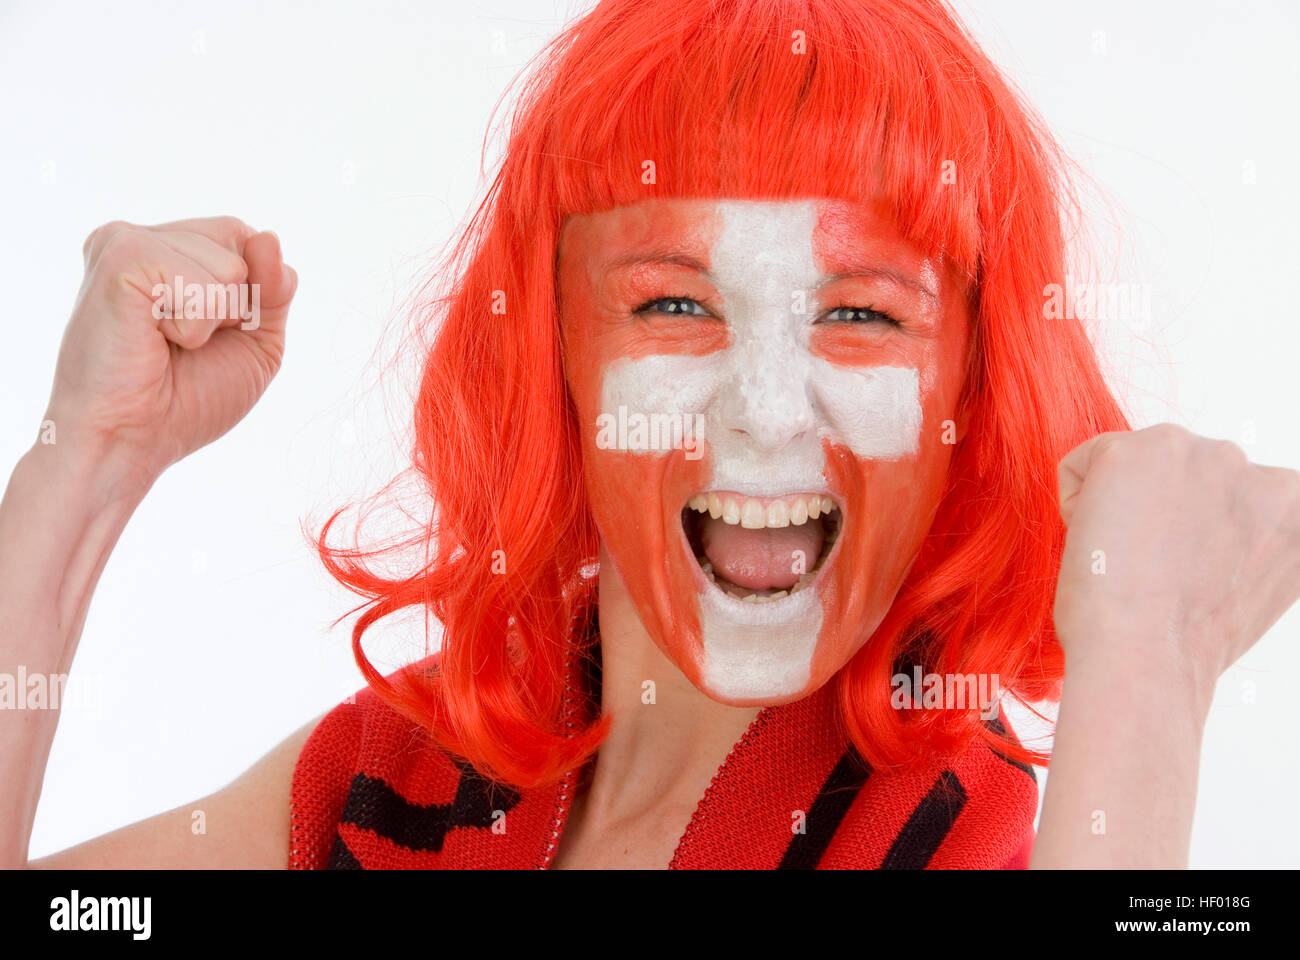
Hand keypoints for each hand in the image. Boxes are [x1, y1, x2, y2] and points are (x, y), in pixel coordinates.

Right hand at [44, 216, 297, 485]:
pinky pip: (203, 286)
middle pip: (242, 239)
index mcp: (169, 250)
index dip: (253, 294)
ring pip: (231, 266)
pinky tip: (151, 339)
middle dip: (236, 305)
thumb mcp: (256, 343)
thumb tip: (268, 238)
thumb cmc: (185, 400)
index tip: (207, 337)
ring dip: (213, 321)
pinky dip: (193, 327)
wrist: (129, 441)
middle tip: (180, 343)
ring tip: (162, 342)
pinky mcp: (117, 260)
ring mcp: (126, 242)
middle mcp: (143, 238)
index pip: (249, 238)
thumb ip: (274, 290)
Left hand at [1054, 423, 1299, 703]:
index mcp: (1293, 504)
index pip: (1225, 499)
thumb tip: (1212, 524)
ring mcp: (1196, 453)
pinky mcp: (1131, 450)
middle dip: (1160, 515)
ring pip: (1134, 467)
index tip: (1189, 578)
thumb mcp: (1250, 580)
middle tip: (1155, 572)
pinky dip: (1076, 506)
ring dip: (1123, 507)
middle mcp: (1256, 468)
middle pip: (1181, 475)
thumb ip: (1242, 537)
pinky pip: (1082, 466)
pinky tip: (1100, 545)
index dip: (1193, 543)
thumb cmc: (1185, 641)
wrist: (1146, 656)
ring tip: (1132, 561)